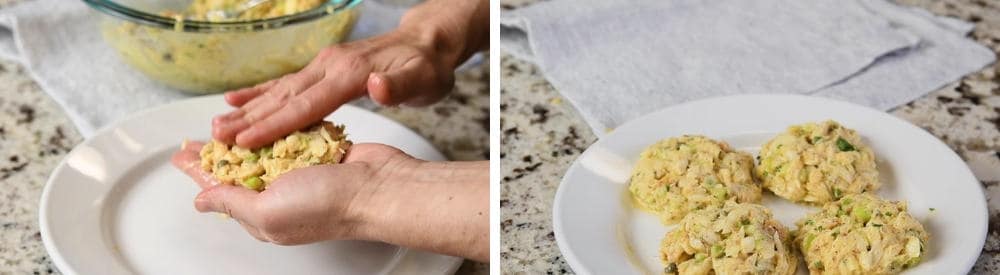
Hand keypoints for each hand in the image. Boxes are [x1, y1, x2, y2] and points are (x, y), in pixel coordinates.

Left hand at [171, 141, 489, 261]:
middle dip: (220, 150)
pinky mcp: (322, 152)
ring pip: (267, 149)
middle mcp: (281, 194)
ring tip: (226, 121)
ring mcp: (303, 171)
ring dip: (248, 134)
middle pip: (241, 167)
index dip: (200, 171)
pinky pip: (295, 136)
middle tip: (200, 133)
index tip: (181, 156)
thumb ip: (231, 203)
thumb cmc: (328, 205)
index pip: (222, 189)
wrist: (379, 188)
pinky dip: (282, 126)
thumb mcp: (266, 212)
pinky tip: (269, 117)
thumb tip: (202, 201)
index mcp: (264, 213)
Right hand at [212, 30, 457, 148]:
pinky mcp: (325, 67)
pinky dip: (261, 91)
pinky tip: (238, 98)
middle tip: (216, 137)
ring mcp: (324, 64)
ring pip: (280, 90)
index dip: (274, 124)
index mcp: (348, 73)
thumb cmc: (427, 67)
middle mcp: (330, 65)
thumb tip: (377, 87)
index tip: (245, 141)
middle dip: (249, 119)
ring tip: (217, 124)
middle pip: (284, 97)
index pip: (306, 104)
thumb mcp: (422, 79)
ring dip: (248, 108)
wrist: (429, 44)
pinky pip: (287, 82)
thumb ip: (399, 86)